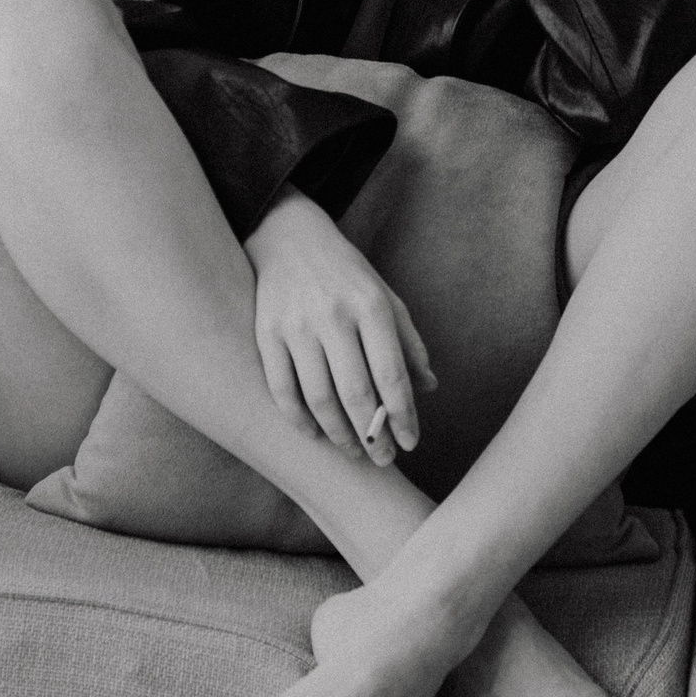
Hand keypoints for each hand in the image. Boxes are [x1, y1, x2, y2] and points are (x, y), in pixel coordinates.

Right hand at [244, 186, 436, 464]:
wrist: (289, 236)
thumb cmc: (347, 274)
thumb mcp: (386, 298)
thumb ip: (409, 343)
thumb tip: (429, 388)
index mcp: (372, 306)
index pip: (393, 375)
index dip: (404, 416)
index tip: (411, 444)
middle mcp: (334, 315)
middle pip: (356, 393)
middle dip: (374, 436)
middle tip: (383, 461)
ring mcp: (296, 325)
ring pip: (318, 397)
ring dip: (339, 434)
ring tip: (354, 451)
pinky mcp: (266, 332)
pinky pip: (282, 389)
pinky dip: (299, 419)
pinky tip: (315, 434)